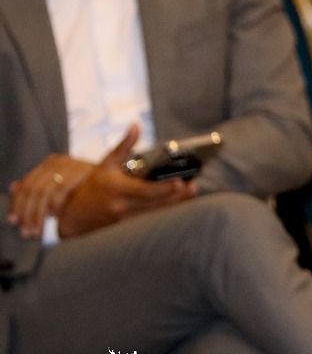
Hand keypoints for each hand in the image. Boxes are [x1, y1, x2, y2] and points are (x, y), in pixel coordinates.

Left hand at [8, 154, 95, 238]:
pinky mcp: (83, 173)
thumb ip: (38, 185)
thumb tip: (13, 187)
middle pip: (33, 189)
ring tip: (37, 230)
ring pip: (44, 191)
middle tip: (26, 232)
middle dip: (27, 213)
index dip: (17, 204)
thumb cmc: (92, 187)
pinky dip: (55, 203)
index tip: (13, 221)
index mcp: (52, 162)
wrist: (122, 181)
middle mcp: (59, 161)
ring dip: (38, 214)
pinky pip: (61, 189)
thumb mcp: (63, 184)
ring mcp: (71, 166)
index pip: (27, 185)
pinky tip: (54, 215)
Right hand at [58, 124, 196, 238]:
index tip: (179, 182)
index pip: (145, 191)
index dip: (164, 188)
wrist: (76, 213)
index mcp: (118, 189)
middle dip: (178, 196)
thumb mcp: (107, 162)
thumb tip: (136, 126)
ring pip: (158, 215)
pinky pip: (154, 221)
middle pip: (157, 204)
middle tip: (194, 185)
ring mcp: (128, 220)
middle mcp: (123, 207)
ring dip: (177, 204)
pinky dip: (168, 212)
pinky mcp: (131, 227)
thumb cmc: (95, 184)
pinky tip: (181, 204)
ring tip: (191, 192)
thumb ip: (124, 145)